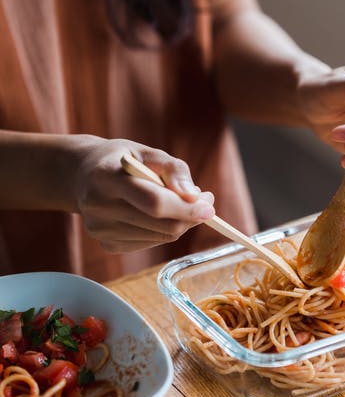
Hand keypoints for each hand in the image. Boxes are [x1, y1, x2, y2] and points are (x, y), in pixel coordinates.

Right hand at [70, 136, 214, 251]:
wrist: (82, 175)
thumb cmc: (122, 159)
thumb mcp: (148, 152)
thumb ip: (174, 169)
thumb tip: (194, 196)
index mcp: (106, 177)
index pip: (153, 202)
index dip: (185, 208)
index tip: (209, 206)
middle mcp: (98, 207)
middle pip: (160, 224)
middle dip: (190, 216)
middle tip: (205, 202)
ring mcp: (100, 230)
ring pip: (159, 237)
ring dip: (179, 222)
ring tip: (179, 202)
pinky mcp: (106, 244)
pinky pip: (150, 243)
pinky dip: (162, 230)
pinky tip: (155, 214)